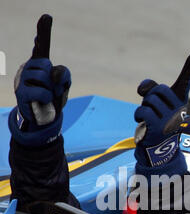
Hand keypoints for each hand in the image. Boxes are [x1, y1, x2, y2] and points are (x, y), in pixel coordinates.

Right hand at [13, 14, 70, 131]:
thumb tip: (53, 73)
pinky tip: (43, 100)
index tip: (47, 17)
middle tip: (50, 89)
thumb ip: (64, 74)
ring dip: (50, 90)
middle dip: (53, 80)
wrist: (44, 118)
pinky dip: (47, 97)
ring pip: (44, 77)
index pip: (42, 44)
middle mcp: (30, 67)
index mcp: (40, 63)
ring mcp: (23, 78)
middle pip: (47, 65)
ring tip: (46, 95)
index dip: (44, 31)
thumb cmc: (53, 98)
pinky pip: (42, 91)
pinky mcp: (21, 92)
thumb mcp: (64, 85)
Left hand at [134, 52, 189, 167]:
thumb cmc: (156, 120)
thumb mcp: (155, 102)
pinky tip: (143, 122)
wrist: (157, 146)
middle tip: (153, 111)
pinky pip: (142, 110)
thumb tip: (142, 88)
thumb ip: (149, 88)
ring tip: (150, 119)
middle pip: (157, 89)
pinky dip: (139, 115)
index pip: (185, 81)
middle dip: (150, 98)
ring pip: (149, 100)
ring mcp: (169, 117)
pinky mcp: (158, 125)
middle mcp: (179, 108)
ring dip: (144, 108)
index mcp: (180, 100)